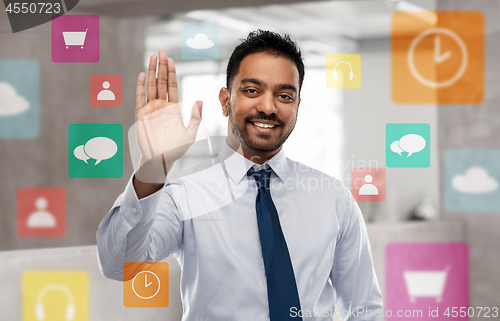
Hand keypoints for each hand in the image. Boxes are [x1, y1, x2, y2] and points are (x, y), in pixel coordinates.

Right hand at [135, 50, 202, 168]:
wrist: (160, 159)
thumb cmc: (176, 149)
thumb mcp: (190, 133)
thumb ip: (195, 118)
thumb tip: (200, 101)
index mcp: (173, 108)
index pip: (172, 86)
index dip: (172, 72)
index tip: (171, 60)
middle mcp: (161, 106)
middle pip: (161, 82)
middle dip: (162, 66)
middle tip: (161, 51)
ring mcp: (150, 109)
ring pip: (151, 86)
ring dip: (152, 71)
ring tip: (152, 57)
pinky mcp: (141, 114)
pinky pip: (140, 97)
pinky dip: (141, 86)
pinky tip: (143, 75)